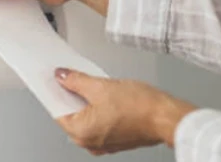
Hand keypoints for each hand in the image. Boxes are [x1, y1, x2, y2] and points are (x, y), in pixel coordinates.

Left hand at [54, 68, 196, 155]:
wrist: (167, 117)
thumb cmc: (140, 107)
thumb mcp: (100, 86)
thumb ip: (76, 81)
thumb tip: (62, 76)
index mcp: (81, 133)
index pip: (57, 110)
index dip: (55, 91)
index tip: (53, 79)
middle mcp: (90, 143)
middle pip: (71, 114)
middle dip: (71, 95)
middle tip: (71, 76)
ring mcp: (104, 143)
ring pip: (86, 118)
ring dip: (86, 101)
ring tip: (92, 84)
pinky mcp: (116, 139)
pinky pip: (99, 122)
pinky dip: (98, 109)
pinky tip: (104, 95)